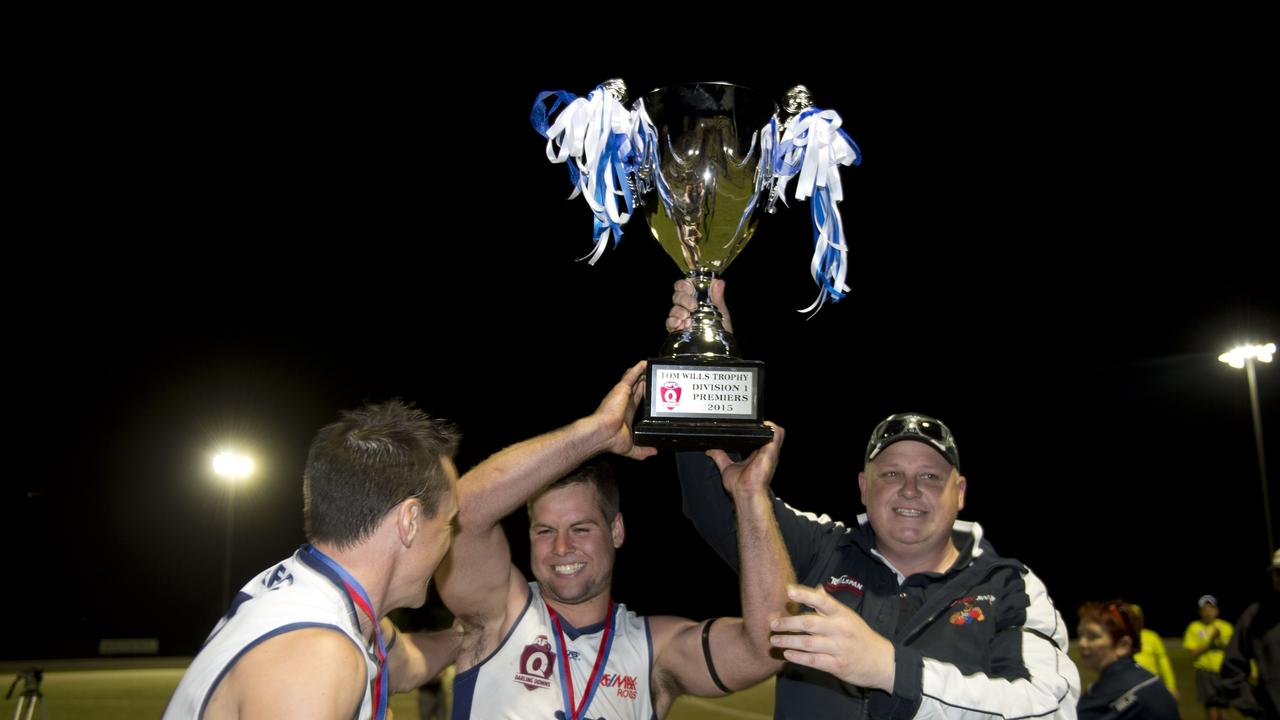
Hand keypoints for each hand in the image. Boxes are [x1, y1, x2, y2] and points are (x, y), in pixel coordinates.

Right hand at [591, 360, 657, 460]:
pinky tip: (646, 362)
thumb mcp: (632, 448)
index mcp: (626, 413)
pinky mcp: (622, 388)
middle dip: (645, 381)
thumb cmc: (612, 440)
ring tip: (652, 366)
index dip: (645, 393)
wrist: (603, 433)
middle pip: (638, 387)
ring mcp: (622, 394)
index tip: (654, 389)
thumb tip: (655, 452)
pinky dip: (638, 368)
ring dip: (642, 372)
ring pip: (634, 379)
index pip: (638, 400)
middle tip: (656, 375)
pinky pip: (631, 375)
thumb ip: (643, 450)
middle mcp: (624, 401)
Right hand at [665, 278, 732, 333]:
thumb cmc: (722, 330)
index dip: (683, 285)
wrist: (719, 348)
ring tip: (687, 317)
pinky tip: (680, 325)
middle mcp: (687, 307)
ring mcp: (681, 319)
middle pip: (677, 296)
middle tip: (692, 305)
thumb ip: (718, 298)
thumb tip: (718, 282)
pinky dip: (673, 322)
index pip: (684, 286)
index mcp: (697, 299)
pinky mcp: (677, 331)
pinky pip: (669, 323)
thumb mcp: (722, 313)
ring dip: (678, 311)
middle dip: (683, 299)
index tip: (689, 288)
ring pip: (673, 309)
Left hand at [706, 422, 783, 495]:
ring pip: (776, 432)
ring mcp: (769, 452)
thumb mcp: (726, 467)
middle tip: (755, 421)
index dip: (756, 433)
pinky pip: (777, 434)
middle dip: (763, 427)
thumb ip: (720, 457)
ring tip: (762, 421)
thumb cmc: (739, 486)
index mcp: (757, 456)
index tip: (748, 427)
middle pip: (768, 435)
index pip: (759, 441)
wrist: (744, 493)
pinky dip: (773, 427)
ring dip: (770, 426)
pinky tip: (766, 423)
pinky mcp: (771, 450)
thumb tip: (710, 451)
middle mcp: (765, 454)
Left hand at [769, 584, 895, 691]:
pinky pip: (813, 661)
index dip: (805, 595)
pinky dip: (798, 657)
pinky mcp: (837, 665)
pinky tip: (787, 654)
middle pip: (809, 623)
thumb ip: (830, 605)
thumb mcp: (849, 617)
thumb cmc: (860, 636)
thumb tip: (817, 588)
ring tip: (774, 640)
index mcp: (842, 614)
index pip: (822, 601)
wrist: (881, 662)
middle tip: (772, 623)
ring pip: (808, 643)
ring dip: (788, 641)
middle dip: (788, 623)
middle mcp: (840, 629)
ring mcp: (839, 648)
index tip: (788, 591)